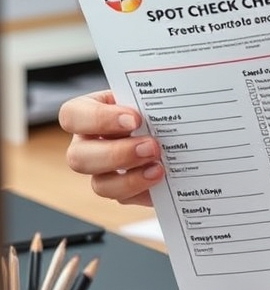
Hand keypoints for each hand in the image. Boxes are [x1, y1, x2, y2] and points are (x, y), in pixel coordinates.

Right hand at [59, 90, 163, 206]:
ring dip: (130, 179)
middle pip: (79, 158)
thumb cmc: (154, 107)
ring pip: (99, 185)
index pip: (72, 115)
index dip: (100, 119)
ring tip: (159, 167)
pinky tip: (162, 180)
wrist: (176, 133)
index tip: (135, 119)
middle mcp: (87, 144)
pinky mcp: (121, 190)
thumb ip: (150, 97)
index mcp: (87, 113)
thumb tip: (169, 91)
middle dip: (117, 154)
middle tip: (152, 147)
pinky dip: (144, 191)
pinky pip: (124, 198)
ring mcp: (101, 171)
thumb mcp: (151, 95)